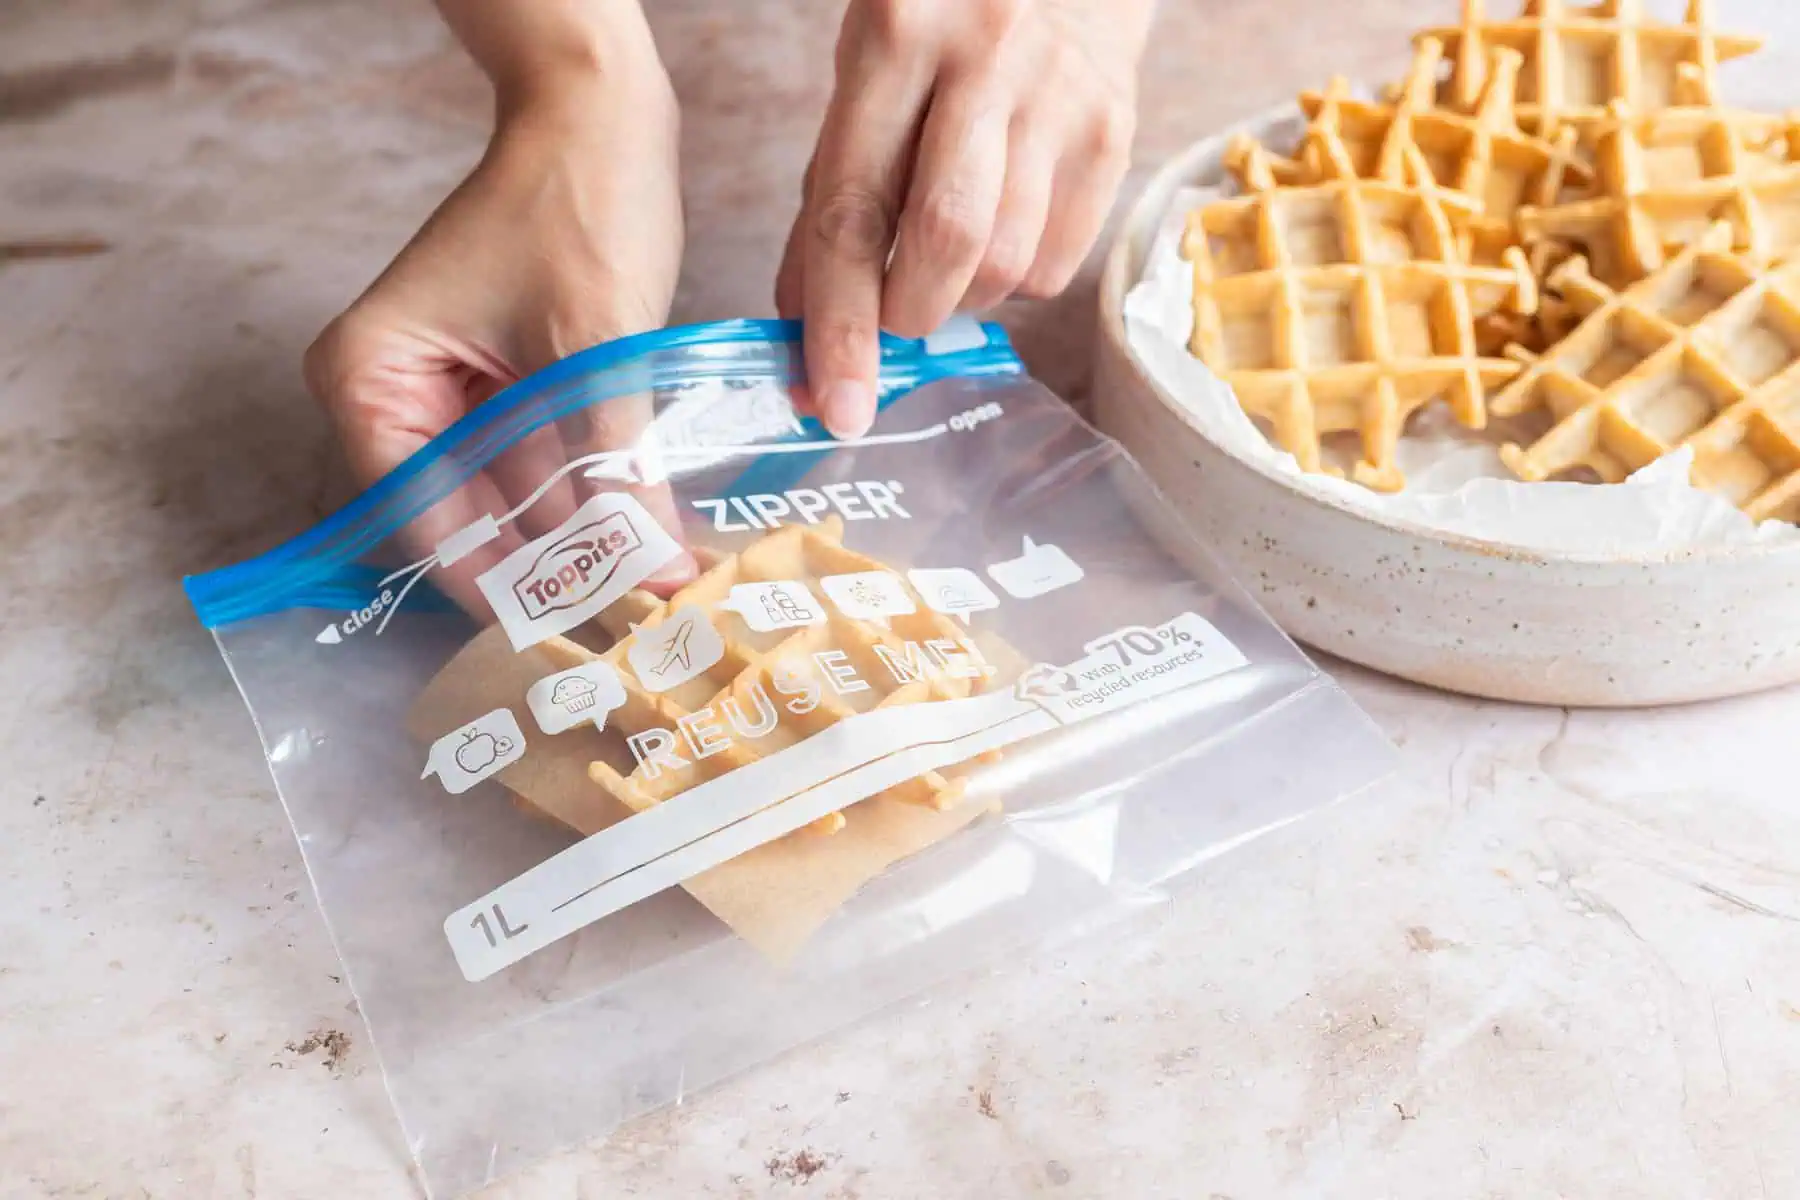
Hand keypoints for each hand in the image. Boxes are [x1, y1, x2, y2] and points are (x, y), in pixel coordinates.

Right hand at [304, 71, 693, 611]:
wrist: (602, 114)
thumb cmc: (576, 206)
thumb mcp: (595, 351)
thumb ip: (616, 470)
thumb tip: (654, 576)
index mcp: (369, 380)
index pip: (425, 522)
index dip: (501, 585)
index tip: (570, 637)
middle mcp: (394, 396)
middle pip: (467, 519)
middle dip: (550, 571)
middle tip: (625, 630)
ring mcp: (450, 394)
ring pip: (512, 500)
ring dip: (578, 542)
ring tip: (650, 599)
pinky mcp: (504, 388)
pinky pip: (542, 465)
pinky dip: (590, 497)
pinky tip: (646, 543)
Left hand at [775, 0, 1149, 437]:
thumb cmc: (942, 17)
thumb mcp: (866, 68)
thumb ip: (835, 187)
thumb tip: (804, 320)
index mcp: (896, 35)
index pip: (855, 210)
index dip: (839, 323)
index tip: (833, 406)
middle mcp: (985, 59)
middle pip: (945, 245)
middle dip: (905, 316)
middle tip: (888, 320)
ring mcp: (1060, 96)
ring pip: (1007, 265)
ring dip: (960, 301)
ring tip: (941, 266)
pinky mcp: (1114, 129)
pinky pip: (1058, 263)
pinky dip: (1013, 283)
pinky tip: (998, 236)